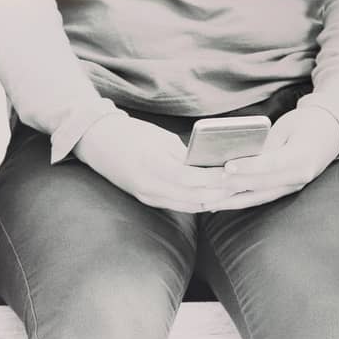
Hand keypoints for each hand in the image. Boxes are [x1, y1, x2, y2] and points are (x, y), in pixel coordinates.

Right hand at [73, 113, 236, 213]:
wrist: (96, 142)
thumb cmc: (129, 133)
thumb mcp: (160, 139)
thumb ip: (183, 155)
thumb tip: (209, 165)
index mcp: (152, 167)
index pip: (191, 179)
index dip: (214, 178)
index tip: (235, 172)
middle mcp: (149, 188)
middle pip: (193, 197)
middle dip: (219, 193)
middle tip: (242, 184)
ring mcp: (147, 196)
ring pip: (188, 205)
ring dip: (212, 200)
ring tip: (232, 192)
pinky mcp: (147, 199)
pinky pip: (178, 205)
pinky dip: (197, 201)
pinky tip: (212, 196)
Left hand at [214, 107, 338, 210]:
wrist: (332, 133)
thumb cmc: (307, 123)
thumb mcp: (286, 127)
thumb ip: (265, 144)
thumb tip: (236, 154)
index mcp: (303, 155)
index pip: (271, 164)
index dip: (249, 167)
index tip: (227, 166)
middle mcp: (300, 176)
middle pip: (262, 185)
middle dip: (234, 186)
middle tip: (209, 186)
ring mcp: (294, 186)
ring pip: (259, 197)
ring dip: (232, 201)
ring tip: (207, 202)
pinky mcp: (286, 191)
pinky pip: (260, 198)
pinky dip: (240, 201)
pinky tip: (219, 203)